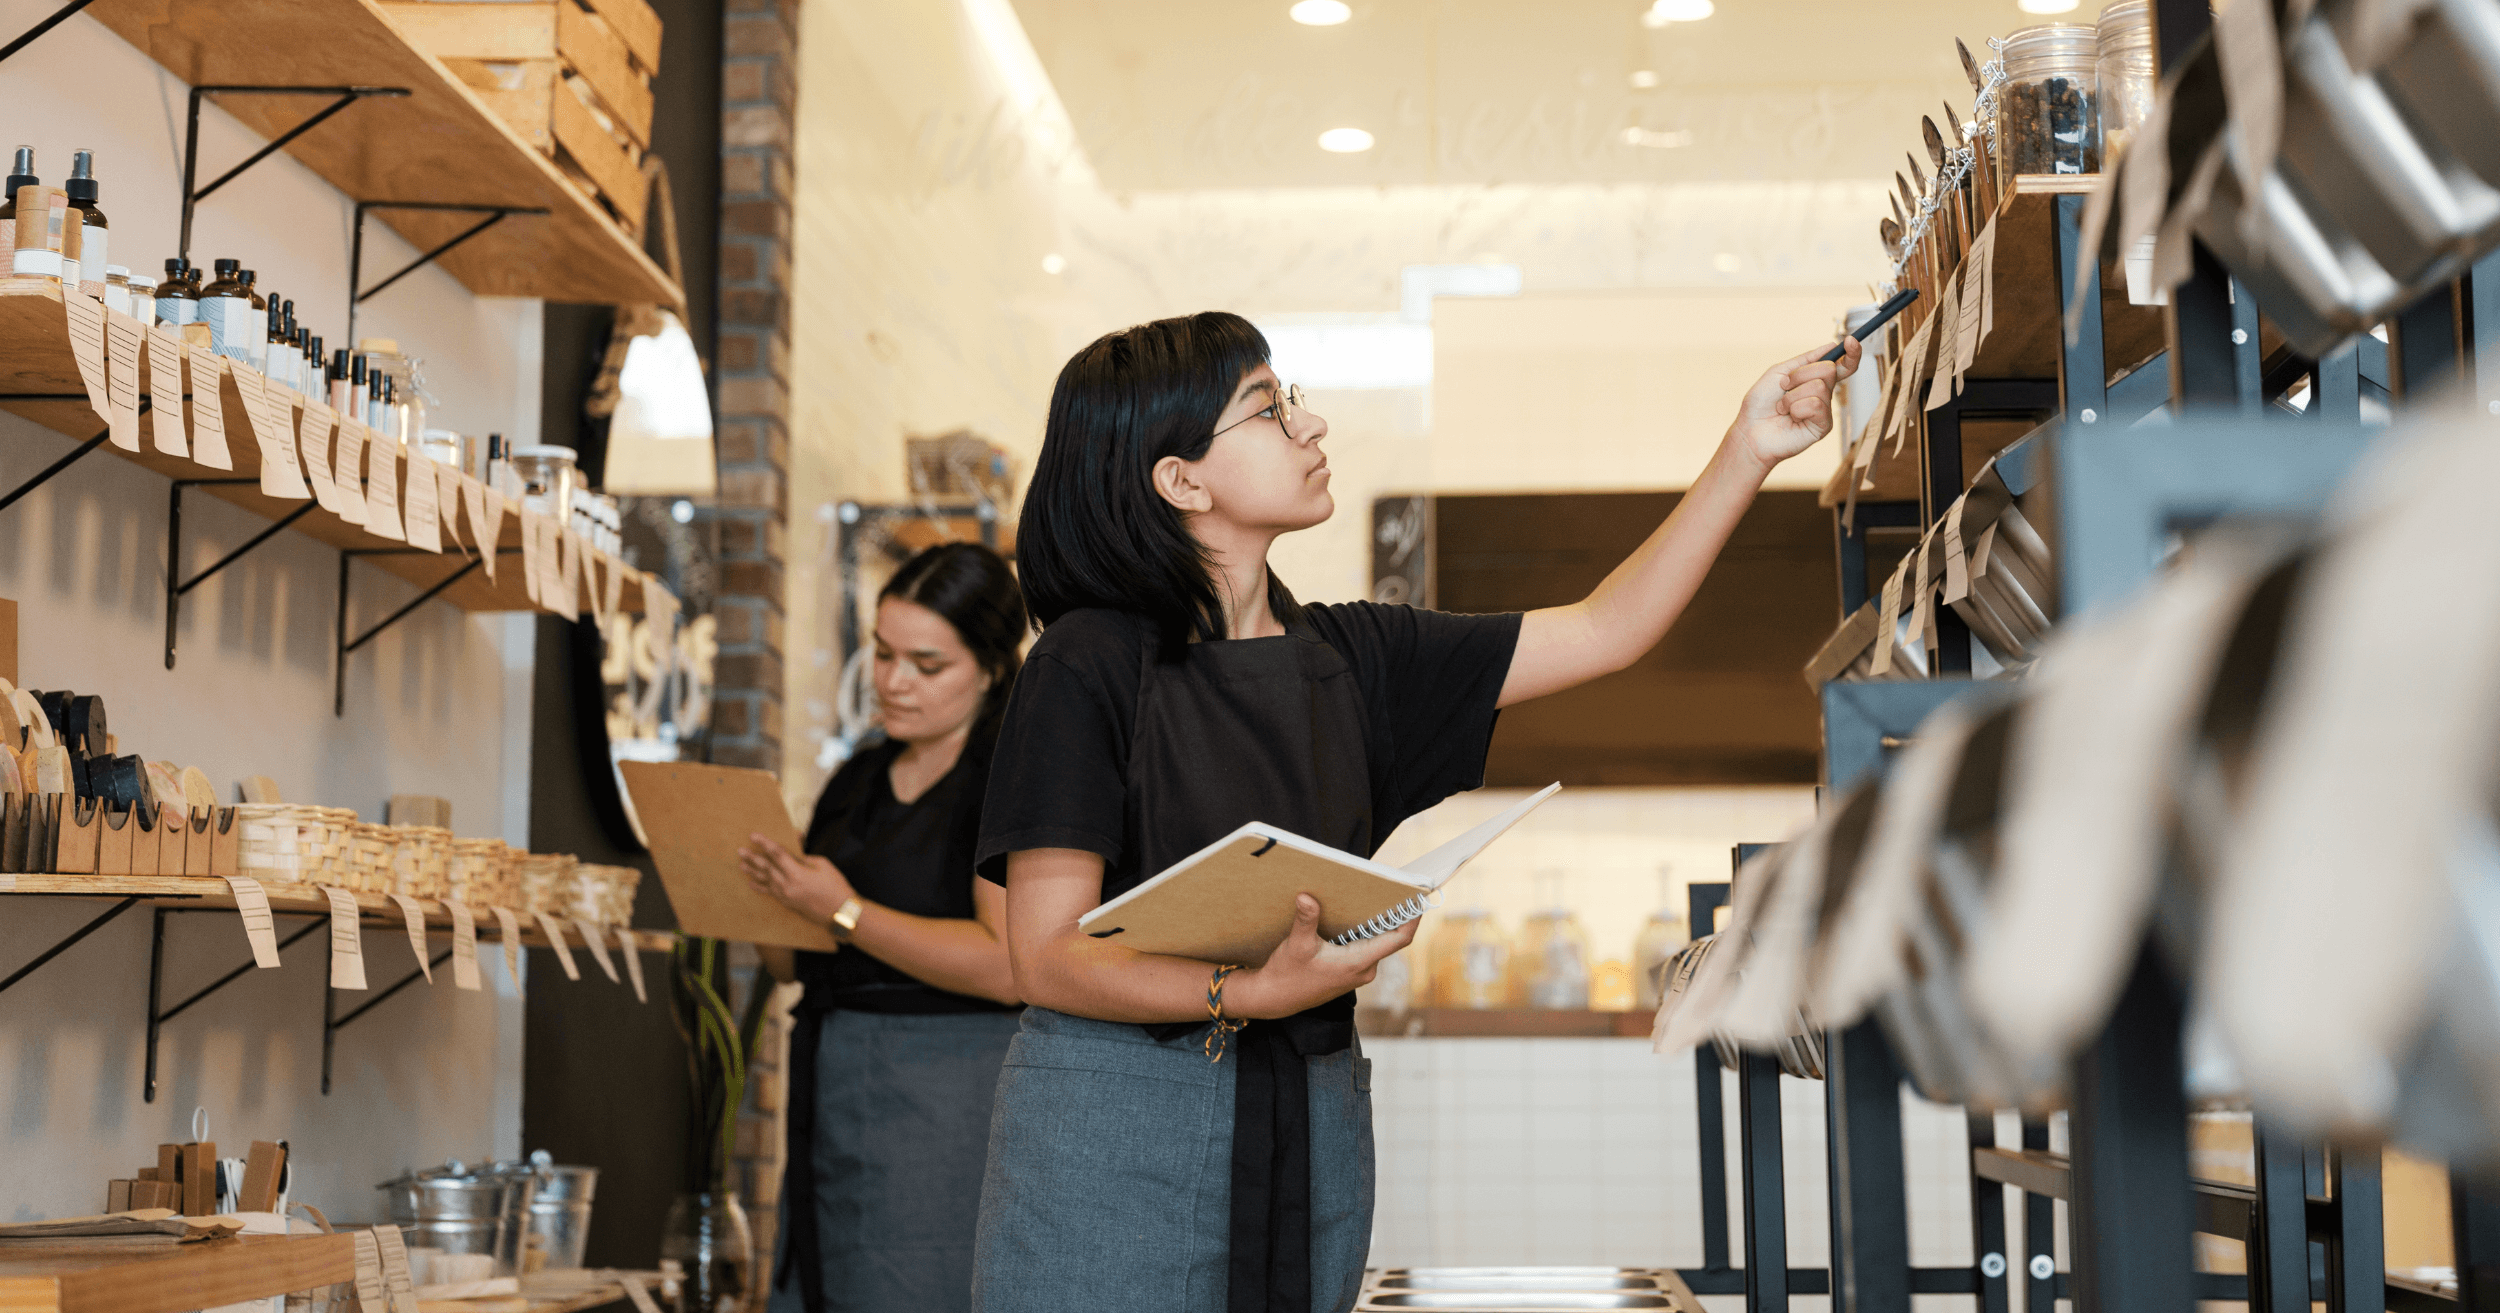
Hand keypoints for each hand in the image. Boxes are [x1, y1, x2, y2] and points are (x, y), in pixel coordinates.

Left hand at [740, 835, 856, 924]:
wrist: (840, 912)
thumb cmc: (836, 887)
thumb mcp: (823, 865)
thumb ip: (805, 858)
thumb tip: (795, 853)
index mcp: (797, 873)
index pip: (776, 854)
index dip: (765, 843)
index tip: (754, 836)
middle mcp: (787, 885)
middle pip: (766, 868)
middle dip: (752, 857)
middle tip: (741, 850)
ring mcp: (786, 896)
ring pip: (765, 881)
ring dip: (752, 872)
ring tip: (741, 865)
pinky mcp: (787, 903)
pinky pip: (770, 893)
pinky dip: (760, 887)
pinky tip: (752, 884)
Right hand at [1228, 894, 1418, 1019]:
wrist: (1275, 998)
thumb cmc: (1287, 975)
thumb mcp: (1297, 945)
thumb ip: (1306, 920)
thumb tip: (1306, 896)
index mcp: (1359, 962)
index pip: (1399, 940)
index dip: (1413, 919)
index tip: (1419, 900)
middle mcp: (1365, 969)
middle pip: (1391, 938)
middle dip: (1394, 914)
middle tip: (1397, 887)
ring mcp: (1359, 972)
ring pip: (1378, 943)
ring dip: (1379, 922)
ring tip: (1378, 896)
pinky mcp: (1350, 972)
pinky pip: (1367, 948)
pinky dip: (1366, 932)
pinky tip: (1357, 915)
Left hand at [1728, 338, 1860, 470]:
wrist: (1750, 430)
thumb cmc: (1761, 403)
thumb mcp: (1779, 372)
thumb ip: (1805, 359)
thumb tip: (1831, 346)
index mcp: (1815, 379)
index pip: (1842, 365)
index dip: (1851, 353)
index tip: (1850, 340)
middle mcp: (1823, 394)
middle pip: (1828, 369)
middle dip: (1800, 375)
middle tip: (1784, 387)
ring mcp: (1824, 410)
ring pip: (1819, 387)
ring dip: (1793, 395)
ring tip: (1783, 407)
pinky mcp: (1823, 426)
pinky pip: (1816, 405)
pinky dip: (1796, 408)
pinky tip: (1790, 417)